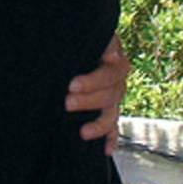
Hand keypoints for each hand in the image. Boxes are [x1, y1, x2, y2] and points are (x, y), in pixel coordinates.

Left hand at [66, 32, 129, 154]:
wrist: (74, 42)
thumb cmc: (77, 36)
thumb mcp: (84, 34)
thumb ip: (97, 41)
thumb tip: (111, 54)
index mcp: (114, 59)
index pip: (111, 73)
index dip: (93, 81)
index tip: (71, 85)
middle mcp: (116, 80)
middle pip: (111, 94)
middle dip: (89, 101)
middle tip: (66, 102)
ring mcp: (113, 97)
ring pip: (112, 113)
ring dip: (98, 124)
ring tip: (82, 132)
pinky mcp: (107, 110)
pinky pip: (113, 127)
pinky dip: (110, 138)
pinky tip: (105, 149)